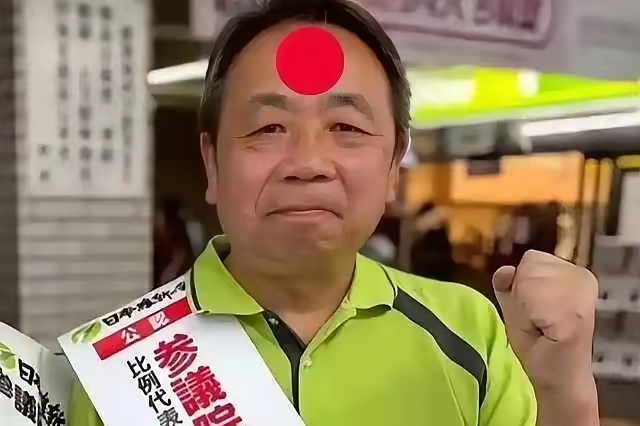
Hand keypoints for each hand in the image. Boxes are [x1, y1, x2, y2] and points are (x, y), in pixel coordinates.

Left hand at [493, 250, 598, 425]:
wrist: (556, 377)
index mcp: (571, 270)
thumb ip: (508, 283)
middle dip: (523, 295)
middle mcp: (581, 275)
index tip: (535, 308)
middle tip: (538, 320)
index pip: (531, 258)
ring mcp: (582, 292)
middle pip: (529, 268)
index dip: (522, 284)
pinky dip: (531, 319)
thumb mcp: (515, 304)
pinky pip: (533, 302)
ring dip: (526, 308)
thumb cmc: (538, 341)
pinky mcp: (577, 310)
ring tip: (541, 326)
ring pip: (529, 283)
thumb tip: (505, 270)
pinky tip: (545, 331)